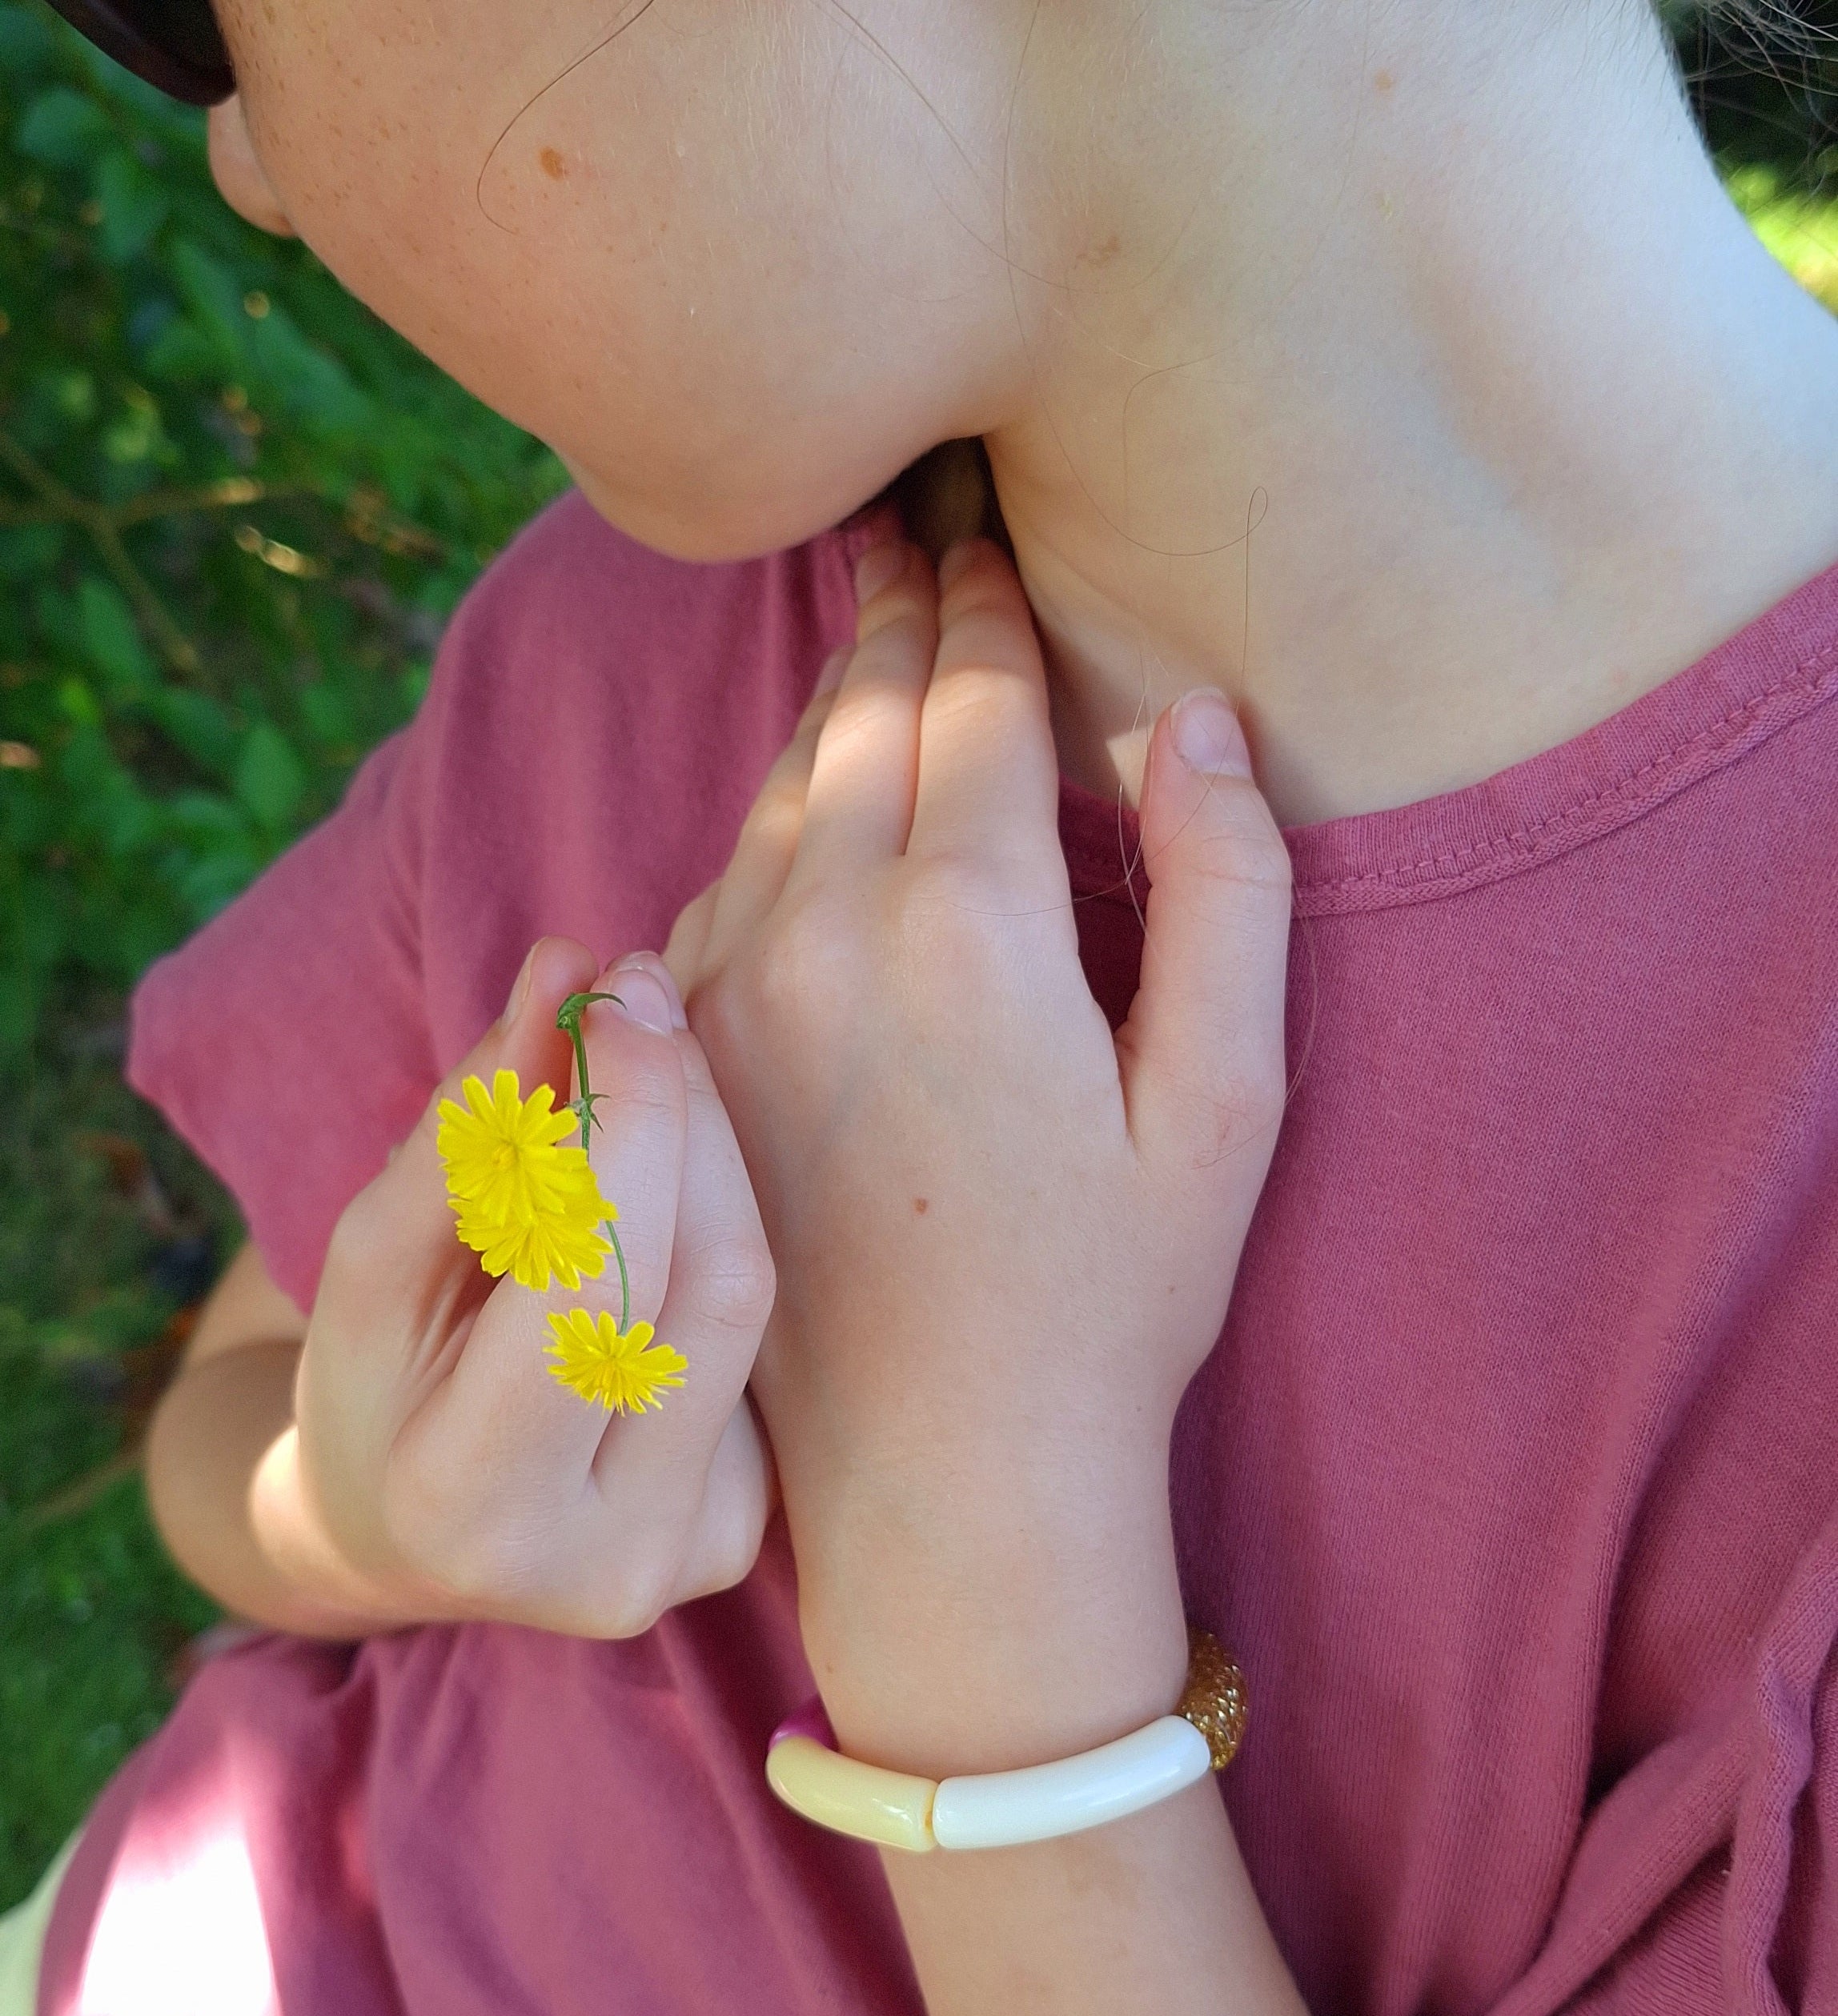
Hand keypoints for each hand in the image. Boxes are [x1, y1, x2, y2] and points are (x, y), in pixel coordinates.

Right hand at [274, 941, 776, 1637]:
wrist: (412, 1537)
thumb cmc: (373, 1385)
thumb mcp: (372, 1263)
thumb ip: (467, 1129)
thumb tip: (564, 974)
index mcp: (470, 1500)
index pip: (593, 1282)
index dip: (624, 1122)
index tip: (614, 989)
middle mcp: (607, 1559)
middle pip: (708, 1284)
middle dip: (683, 1117)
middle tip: (644, 995)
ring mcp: (695, 1554)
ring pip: (752, 1302)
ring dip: (713, 1155)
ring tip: (653, 1059)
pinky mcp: (748, 1530)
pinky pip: (757, 1336)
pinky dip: (715, 1225)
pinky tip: (673, 1165)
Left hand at [676, 541, 1291, 1768]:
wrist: (948, 1475)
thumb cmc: (1114, 1301)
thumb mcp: (1224, 1106)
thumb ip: (1224, 894)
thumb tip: (1201, 720)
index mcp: (974, 934)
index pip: (978, 702)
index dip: (990, 601)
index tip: (988, 521)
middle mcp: (825, 937)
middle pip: (861, 719)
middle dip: (897, 611)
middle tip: (910, 517)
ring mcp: (728, 998)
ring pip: (778, 790)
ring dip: (829, 702)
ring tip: (863, 621)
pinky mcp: (680, 1058)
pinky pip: (723, 881)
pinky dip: (774, 815)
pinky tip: (806, 794)